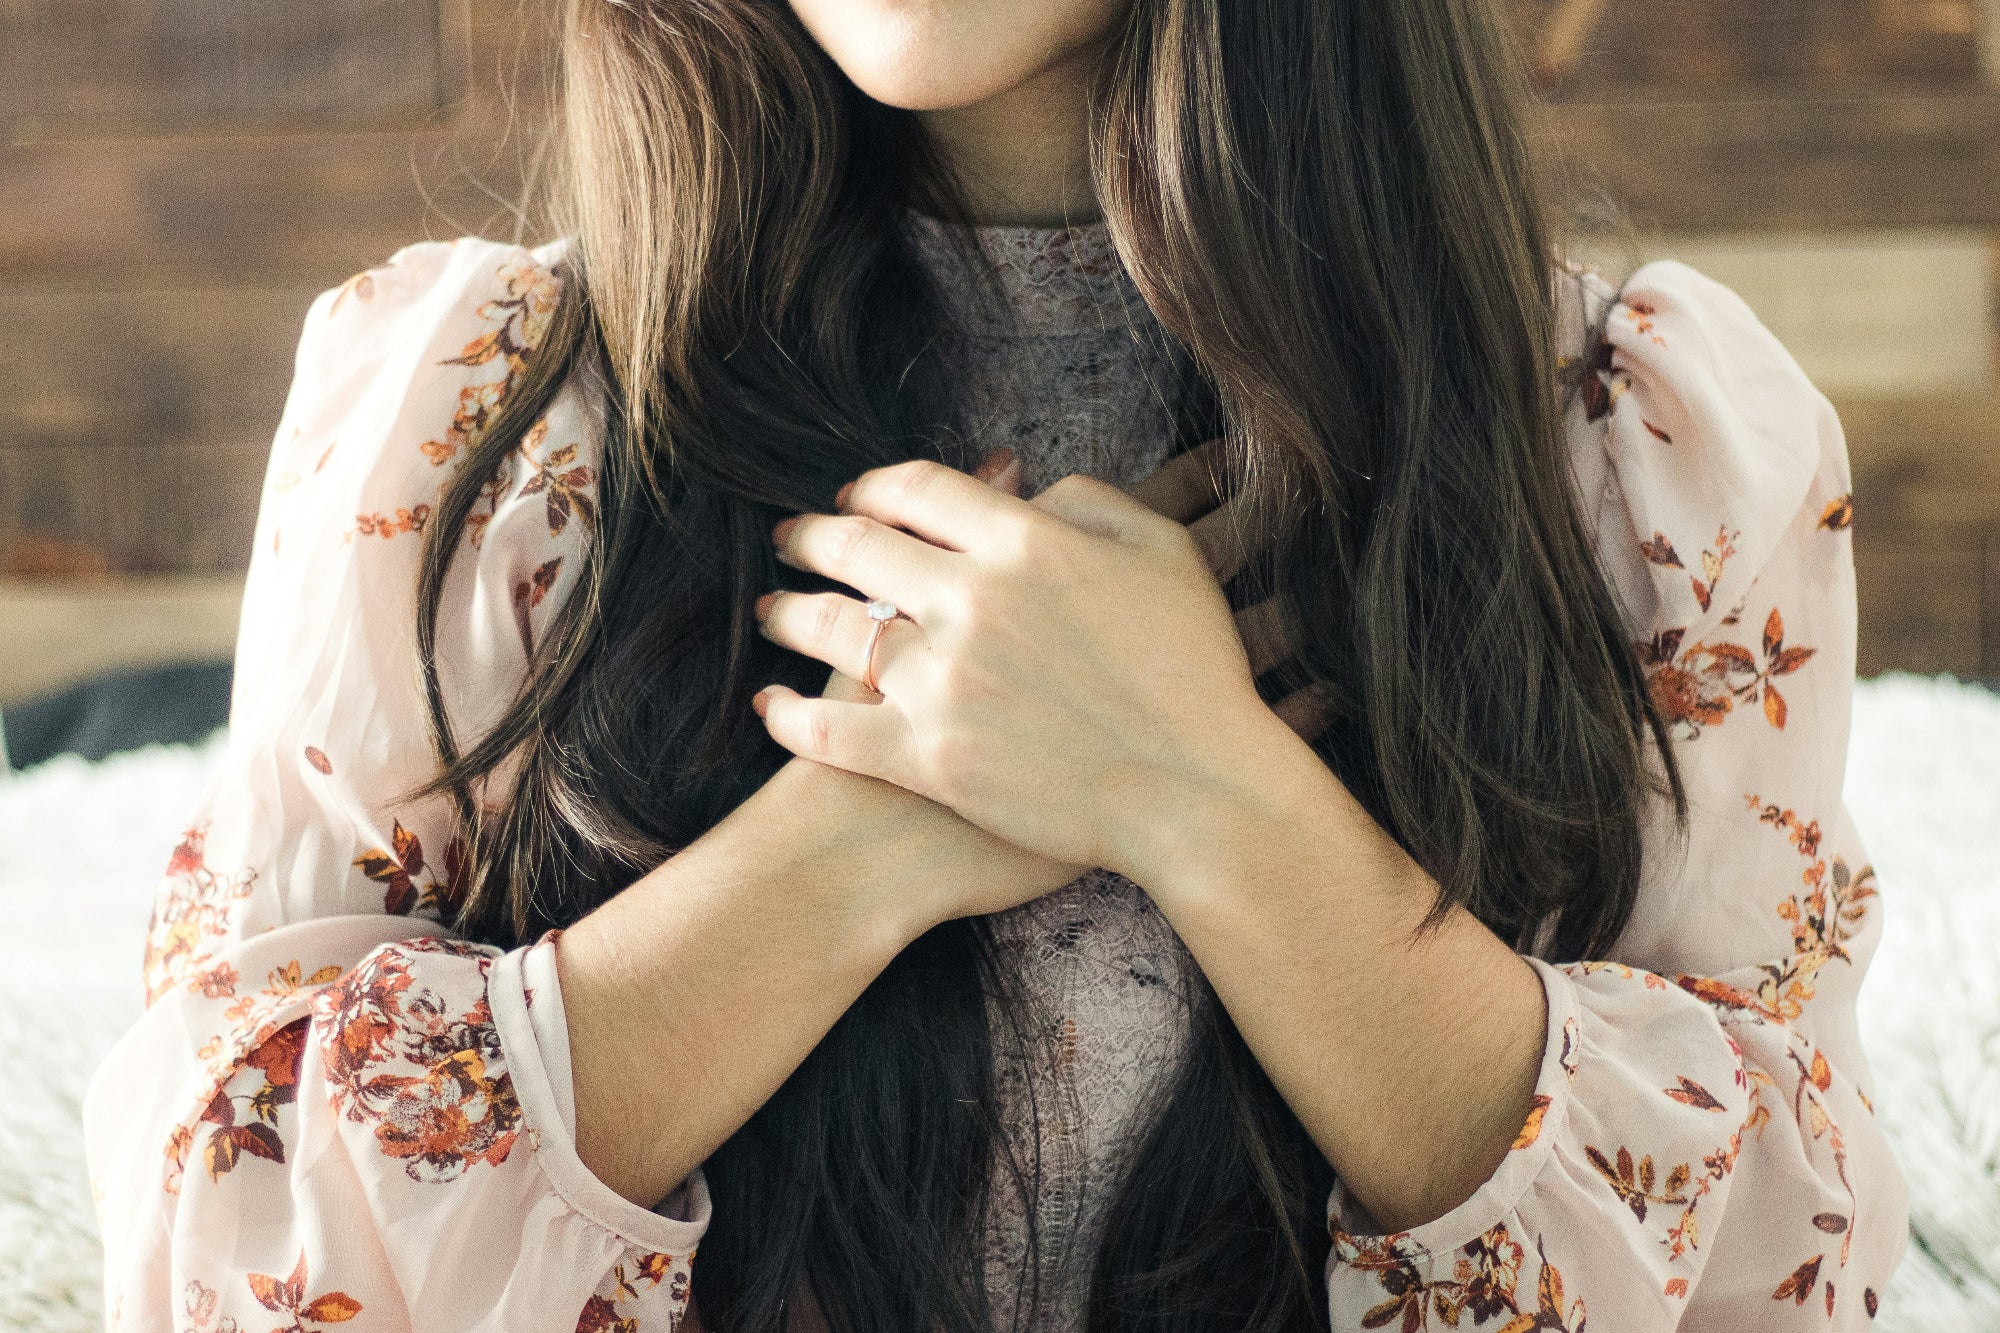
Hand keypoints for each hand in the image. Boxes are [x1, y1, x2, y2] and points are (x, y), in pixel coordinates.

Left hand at [751, 450, 1325, 879]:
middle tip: (789, 538)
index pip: (918, 489)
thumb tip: (1025, 487)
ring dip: (789, 613)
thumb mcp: (1166, 554)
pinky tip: (771, 705)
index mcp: (1025, 541)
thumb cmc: (1196, 672)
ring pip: (831, 629)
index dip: (875, 485)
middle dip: (812, 536)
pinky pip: (832, 728)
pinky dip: (791, 714)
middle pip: (857, 546)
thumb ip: (1092, 502)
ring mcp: (943, 681)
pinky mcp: (929, 758)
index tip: (855, 494)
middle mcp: (971, 600)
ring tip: (771, 610)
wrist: (1196, 791)